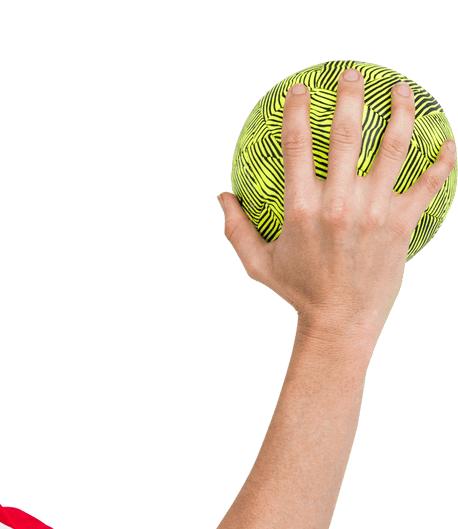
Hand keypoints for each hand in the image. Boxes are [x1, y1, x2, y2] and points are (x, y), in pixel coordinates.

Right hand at [219, 69, 456, 342]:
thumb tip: (221, 197)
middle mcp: (338, 205)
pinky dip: (443, 161)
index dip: (297, 111)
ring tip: (401, 91)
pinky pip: (429, 184)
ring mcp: (374, 213)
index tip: (301, 89)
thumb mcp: (259, 264)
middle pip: (348, 135)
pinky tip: (447, 142)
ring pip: (395, 148)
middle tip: (352, 76)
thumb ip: (237, 229)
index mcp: (301, 211)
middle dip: (350, 96)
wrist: (340, 323)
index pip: (296, 147)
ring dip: (401, 112)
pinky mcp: (402, 224)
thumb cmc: (298, 292)